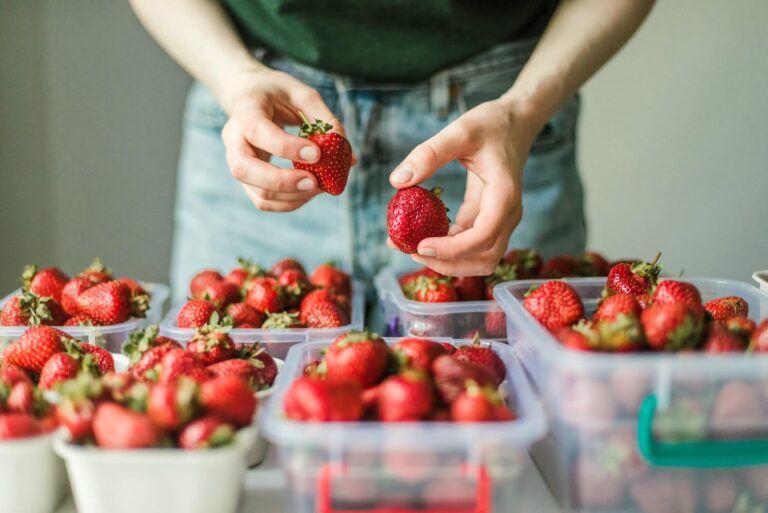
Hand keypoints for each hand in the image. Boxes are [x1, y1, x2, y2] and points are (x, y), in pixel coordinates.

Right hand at [220, 66, 348, 211]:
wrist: (248, 94)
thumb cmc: (277, 93)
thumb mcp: (303, 95)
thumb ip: (325, 121)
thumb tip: (348, 159)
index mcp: (245, 109)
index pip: (257, 131)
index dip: (286, 147)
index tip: (317, 154)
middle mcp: (233, 138)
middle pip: (244, 169)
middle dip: (282, 181)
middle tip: (315, 182)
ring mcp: (236, 162)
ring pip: (257, 192)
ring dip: (292, 196)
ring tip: (320, 186)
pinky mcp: (247, 179)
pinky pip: (264, 201)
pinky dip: (290, 202)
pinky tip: (309, 191)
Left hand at [388, 98, 539, 275]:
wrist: (515, 121)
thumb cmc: (492, 124)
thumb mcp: (460, 132)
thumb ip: (429, 154)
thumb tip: (397, 180)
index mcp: (504, 195)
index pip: (483, 237)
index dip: (452, 249)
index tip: (420, 246)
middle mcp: (507, 214)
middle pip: (485, 259)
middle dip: (448, 263)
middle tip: (410, 251)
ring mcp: (501, 220)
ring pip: (480, 258)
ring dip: (449, 262)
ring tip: (412, 248)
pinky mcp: (489, 219)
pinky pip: (471, 243)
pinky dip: (448, 247)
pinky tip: (421, 235)